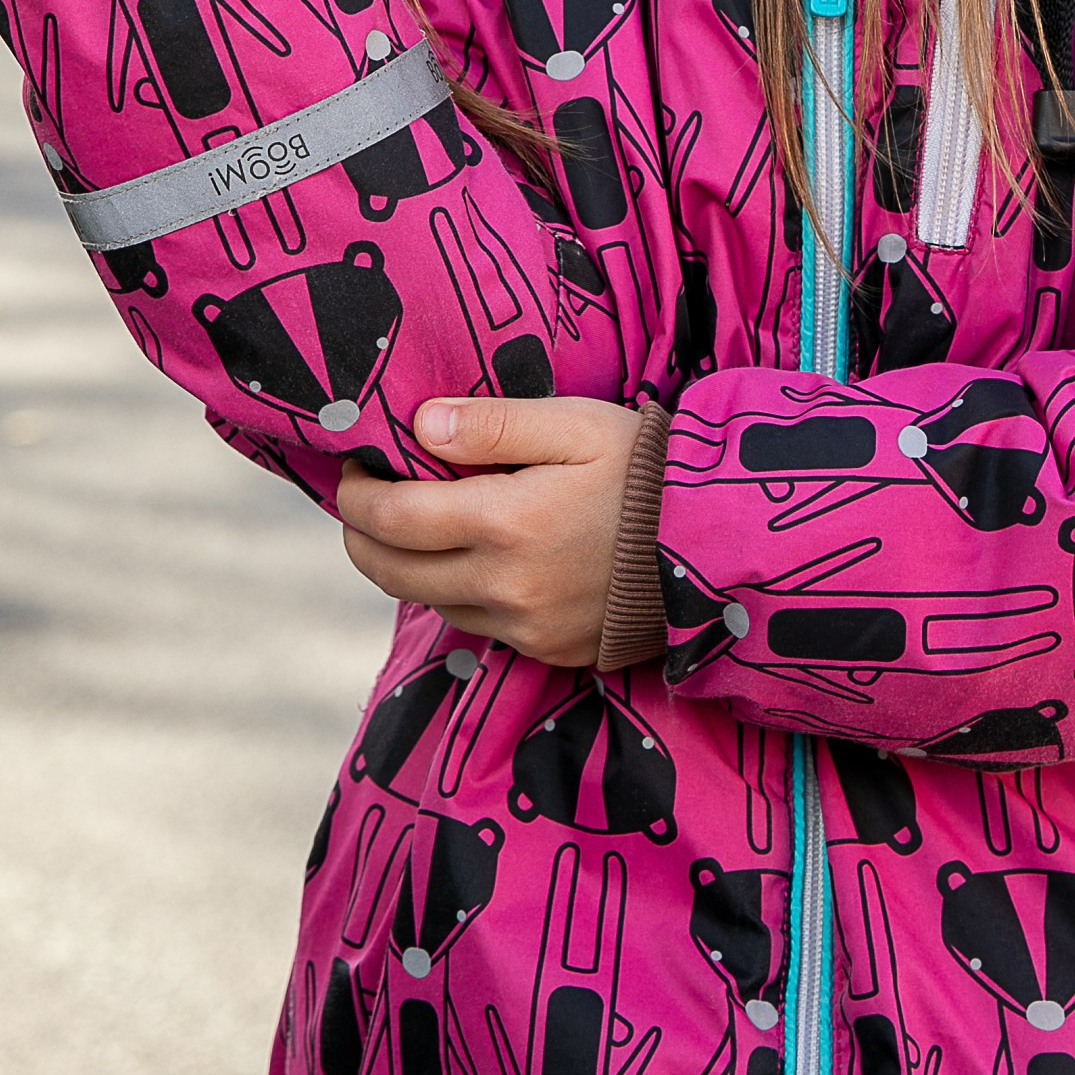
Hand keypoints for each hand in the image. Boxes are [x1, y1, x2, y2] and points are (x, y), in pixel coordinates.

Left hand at [338, 394, 645, 670]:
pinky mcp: (548, 650)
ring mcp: (525, 627)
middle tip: (365, 500)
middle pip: (391, 573)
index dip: (356, 494)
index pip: (390, 518)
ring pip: (429, 604)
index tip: (355, 468)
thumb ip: (493, 424)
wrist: (719, 543)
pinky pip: (478, 626)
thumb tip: (420, 425)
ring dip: (406, 567)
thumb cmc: (647, 469)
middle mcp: (505, 586)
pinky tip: (475, 559)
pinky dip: (458, 593)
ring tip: (416, 527)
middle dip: (361, 536)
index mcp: (505, 523)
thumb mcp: (576, 425)